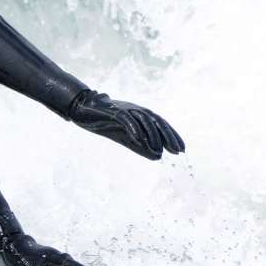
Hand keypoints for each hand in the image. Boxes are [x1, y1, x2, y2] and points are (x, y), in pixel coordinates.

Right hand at [67, 90, 184, 159]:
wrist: (83, 109)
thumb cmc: (107, 122)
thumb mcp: (125, 137)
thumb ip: (141, 146)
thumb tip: (158, 157)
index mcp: (140, 115)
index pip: (160, 124)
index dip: (172, 136)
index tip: (181, 150)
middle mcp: (136, 110)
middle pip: (157, 121)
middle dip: (168, 135)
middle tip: (177, 151)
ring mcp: (125, 109)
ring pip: (144, 119)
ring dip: (152, 134)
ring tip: (158, 149)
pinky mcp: (112, 111)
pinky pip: (125, 119)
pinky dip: (133, 128)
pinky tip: (138, 140)